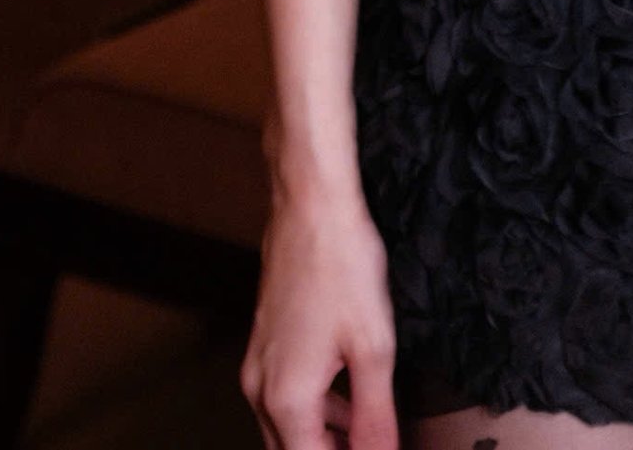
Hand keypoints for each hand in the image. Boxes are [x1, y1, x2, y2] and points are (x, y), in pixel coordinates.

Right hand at [240, 189, 398, 449]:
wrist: (311, 206)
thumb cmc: (341, 265)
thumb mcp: (373, 348)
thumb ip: (375, 417)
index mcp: (287, 399)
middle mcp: (261, 389)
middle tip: (370, 445)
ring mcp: (257, 365)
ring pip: (284, 430)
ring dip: (323, 440)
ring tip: (366, 437)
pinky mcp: (263, 344)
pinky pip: (283, 399)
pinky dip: (314, 413)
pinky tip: (348, 404)